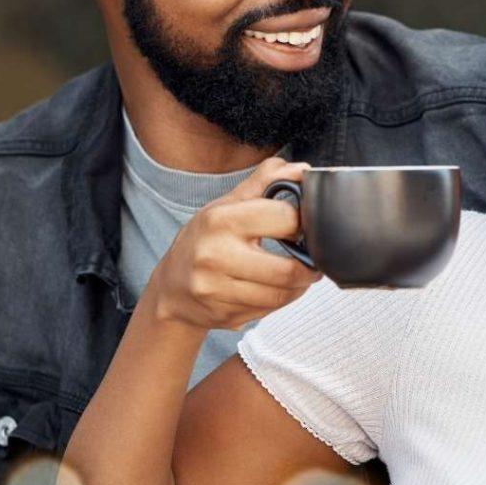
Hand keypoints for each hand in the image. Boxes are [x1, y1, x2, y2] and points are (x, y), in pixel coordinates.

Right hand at [148, 157, 320, 330]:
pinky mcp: (224, 314)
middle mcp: (214, 256)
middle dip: (309, 266)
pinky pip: (270, 309)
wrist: (172, 287)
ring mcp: (217, 290)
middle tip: (313, 259)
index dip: (303, 222)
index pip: (284, 218)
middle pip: (287, 270)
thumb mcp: (227, 203)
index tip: (304, 225)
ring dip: (301, 286)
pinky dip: (284, 299)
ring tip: (300, 274)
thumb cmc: (205, 238)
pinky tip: (280, 288)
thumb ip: (265, 181)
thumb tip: (302, 170)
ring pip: (282, 294)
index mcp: (221, 220)